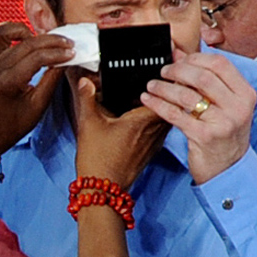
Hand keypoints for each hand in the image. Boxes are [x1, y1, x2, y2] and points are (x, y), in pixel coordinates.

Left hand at [0, 22, 73, 153]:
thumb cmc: (11, 126)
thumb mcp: (38, 107)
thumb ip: (51, 81)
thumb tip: (65, 62)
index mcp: (9, 80)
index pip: (38, 57)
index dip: (58, 53)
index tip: (73, 53)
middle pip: (29, 43)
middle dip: (53, 41)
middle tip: (70, 45)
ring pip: (16, 35)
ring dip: (37, 35)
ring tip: (52, 42)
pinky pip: (0, 35)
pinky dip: (15, 31)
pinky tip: (29, 38)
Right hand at [71, 73, 168, 190]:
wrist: (103, 189)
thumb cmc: (98, 158)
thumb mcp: (89, 123)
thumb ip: (87, 98)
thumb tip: (85, 81)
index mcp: (144, 120)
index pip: (168, 95)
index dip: (169, 80)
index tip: (166, 67)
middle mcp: (155, 130)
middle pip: (172, 104)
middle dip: (170, 90)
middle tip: (164, 74)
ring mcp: (155, 142)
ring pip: (167, 117)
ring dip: (165, 104)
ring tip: (156, 91)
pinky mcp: (151, 150)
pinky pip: (160, 128)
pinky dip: (157, 118)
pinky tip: (145, 113)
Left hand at [139, 49, 255, 184]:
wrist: (228, 169)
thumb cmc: (224, 134)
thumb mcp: (224, 105)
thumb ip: (205, 78)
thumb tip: (178, 53)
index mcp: (245, 94)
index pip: (220, 64)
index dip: (196, 58)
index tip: (179, 59)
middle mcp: (238, 107)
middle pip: (202, 76)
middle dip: (177, 70)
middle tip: (163, 71)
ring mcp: (223, 123)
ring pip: (187, 95)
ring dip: (164, 87)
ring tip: (152, 85)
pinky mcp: (204, 137)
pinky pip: (176, 115)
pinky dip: (158, 104)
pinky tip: (148, 100)